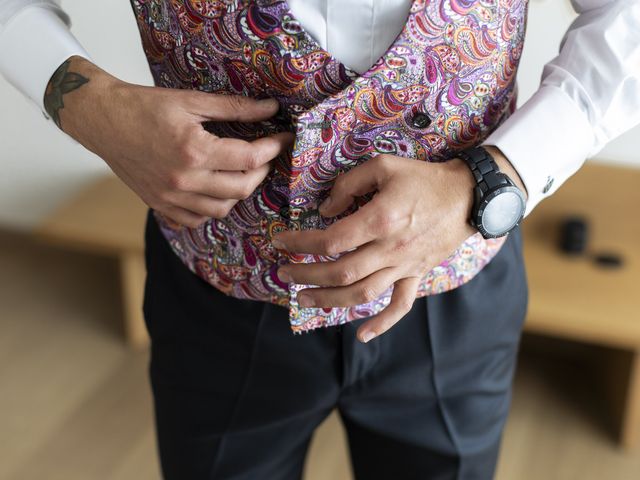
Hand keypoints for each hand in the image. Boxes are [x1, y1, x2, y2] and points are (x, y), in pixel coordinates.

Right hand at [50, 56, 293, 226]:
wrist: (102, 120)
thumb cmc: (143, 106)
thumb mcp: (191, 100)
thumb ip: (234, 107)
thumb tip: (270, 108)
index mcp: (194, 150)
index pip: (250, 158)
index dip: (273, 148)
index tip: (282, 138)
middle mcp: (184, 179)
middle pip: (241, 188)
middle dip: (262, 171)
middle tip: (265, 155)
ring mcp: (170, 197)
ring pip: (222, 209)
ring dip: (239, 192)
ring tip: (242, 172)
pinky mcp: (159, 205)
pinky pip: (196, 219)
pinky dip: (212, 208)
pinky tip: (215, 190)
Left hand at [273, 150, 525, 342]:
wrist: (469, 196)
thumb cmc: (424, 178)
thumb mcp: (384, 165)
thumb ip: (350, 184)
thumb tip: (325, 209)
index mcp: (380, 220)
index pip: (331, 240)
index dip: (301, 244)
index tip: (281, 242)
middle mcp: (390, 249)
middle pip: (341, 273)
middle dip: (307, 276)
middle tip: (284, 275)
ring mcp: (404, 266)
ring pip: (363, 294)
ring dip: (330, 301)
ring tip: (304, 300)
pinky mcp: (416, 275)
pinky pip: (400, 305)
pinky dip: (382, 324)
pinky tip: (362, 335)